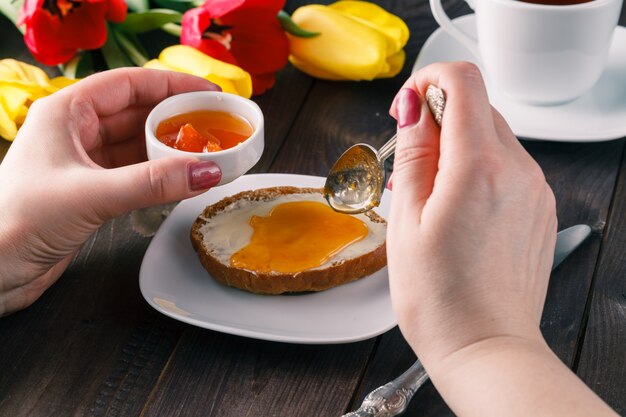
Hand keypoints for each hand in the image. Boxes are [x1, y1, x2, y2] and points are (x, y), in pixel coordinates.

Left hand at [0, 68, 221, 315]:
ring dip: (171, 150)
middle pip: (137, 114)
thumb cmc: (17, 220)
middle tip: (217, 126)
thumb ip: (153, 183)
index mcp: (67, 113)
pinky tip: (183, 180)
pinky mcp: (91, 192)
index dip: (172, 85)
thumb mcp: (91, 194)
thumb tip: (207, 171)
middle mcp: (76, 132)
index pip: (129, 84)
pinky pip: (135, 174)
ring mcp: (84, 163)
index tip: (210, 93)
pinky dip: (160, 176)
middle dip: (177, 118)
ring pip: (138, 146)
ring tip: (208, 153)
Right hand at [387, 61, 556, 362]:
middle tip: (411, 161)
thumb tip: (414, 109)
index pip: (462, 81)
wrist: (486, 346)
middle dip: (438, 118)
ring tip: (431, 195)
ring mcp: (535, 189)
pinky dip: (478, 169)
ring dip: (457, 146)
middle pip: (478, 106)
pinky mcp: (540, 207)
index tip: (407, 106)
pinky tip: (457, 209)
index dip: (428, 81)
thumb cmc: (440, 297)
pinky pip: (508, 166)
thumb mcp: (406, 219)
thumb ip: (413, 153)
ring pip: (492, 136)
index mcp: (478, 167)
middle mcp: (517, 170)